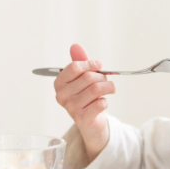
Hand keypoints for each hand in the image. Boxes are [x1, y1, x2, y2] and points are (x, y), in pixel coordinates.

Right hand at [53, 43, 114, 160]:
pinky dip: (106, 101)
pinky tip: (102, 103)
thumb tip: (75, 46)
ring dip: (108, 87)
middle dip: (102, 77)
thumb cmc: (86, 97)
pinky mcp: (81, 118)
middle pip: (88, 78)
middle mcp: (61, 95)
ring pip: (96, 89)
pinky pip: (100, 103)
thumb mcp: (83, 77)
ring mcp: (70, 107)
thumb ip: (80, 61)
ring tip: (110, 89)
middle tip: (106, 81)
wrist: (90, 122)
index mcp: (59, 83)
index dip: (90, 64)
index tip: (99, 66)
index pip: (74, 67)